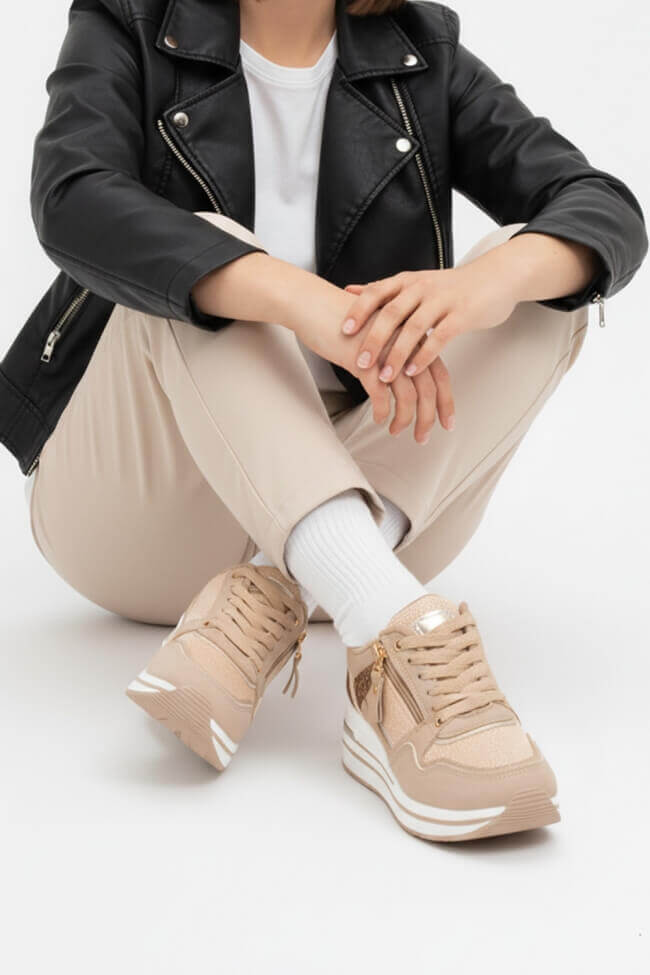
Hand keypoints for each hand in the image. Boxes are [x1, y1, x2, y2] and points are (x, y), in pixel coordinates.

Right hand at [289, 291, 443, 442]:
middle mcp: (404, 345)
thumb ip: (395, 353)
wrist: (314, 305)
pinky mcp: (364, 362)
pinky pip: (380, 395)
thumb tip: (404, 378)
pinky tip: (377, 418)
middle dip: (429, 418)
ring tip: (396, 432)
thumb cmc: (343, 319)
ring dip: (404, 420)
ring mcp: (386, 353)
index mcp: (411, 337)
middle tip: (423, 438)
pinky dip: (381, 411)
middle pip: (429, 388)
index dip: (445, 400)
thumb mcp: (378, 334)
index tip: (446, 422)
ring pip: (408, 396)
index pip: (440, 373)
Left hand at [341, 263, 517, 380]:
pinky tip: (413, 371)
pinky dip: (424, 355)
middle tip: (360, 364)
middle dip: (374, 339)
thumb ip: (384, 289)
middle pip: (392, 312)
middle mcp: (423, 287)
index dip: (359, 310)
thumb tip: (349, 290)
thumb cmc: (451, 286)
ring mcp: (444, 300)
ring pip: (414, 328)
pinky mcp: (463, 315)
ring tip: (385, 377)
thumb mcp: (415, 282)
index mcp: (408, 280)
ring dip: (397, 354)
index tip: (344, 330)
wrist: (496, 277)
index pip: (377, 291)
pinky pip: (440, 337)